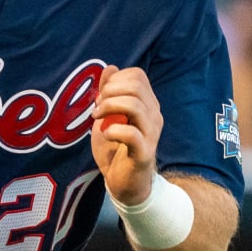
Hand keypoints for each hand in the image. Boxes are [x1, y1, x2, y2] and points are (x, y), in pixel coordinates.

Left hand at [90, 65, 161, 204]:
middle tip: (98, 108)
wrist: (124, 182)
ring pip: (135, 105)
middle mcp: (154, 115)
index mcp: (147, 103)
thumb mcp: (107, 116)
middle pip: (137, 85)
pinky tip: (106, 135)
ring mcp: (151, 133)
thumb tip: (111, 67)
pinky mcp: (144, 152)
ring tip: (98, 120)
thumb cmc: (115, 147)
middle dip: (110, 91)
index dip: (115, 80)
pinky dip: (113, 131)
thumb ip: (109, 92)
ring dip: (109, 108)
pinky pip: (132, 134)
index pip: (137, 75)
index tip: (101, 96)